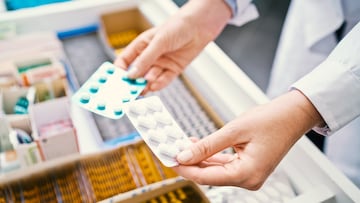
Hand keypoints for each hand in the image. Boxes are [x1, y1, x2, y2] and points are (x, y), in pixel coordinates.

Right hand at [114, 0, 231, 92]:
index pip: (125, 61)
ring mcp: (161, 63)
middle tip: (128, 92)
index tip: (117, 81)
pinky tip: (154, 86)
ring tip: (142, 90)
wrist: (200, 27)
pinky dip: (159, 84)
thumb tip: (131, 75)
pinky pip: (164, 80)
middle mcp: (150, 56)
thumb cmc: (177, 27)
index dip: (120, 71)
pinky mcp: (173, 69)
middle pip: (137, 73)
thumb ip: (145, 59)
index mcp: (141, 46)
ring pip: (150, 78)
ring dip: (145, 85)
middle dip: (132, 82)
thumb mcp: (158, 42)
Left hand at [173, 90, 323, 189]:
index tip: (170, 159)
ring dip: (199, 158)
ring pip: (215, 170)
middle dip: (190, 162)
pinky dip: (210, 156)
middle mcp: (249, 179)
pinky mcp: (248, 167)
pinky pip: (224, 165)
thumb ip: (207, 146)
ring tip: (182, 145)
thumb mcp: (234, 131)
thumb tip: (185, 155)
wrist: (292, 115)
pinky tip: (197, 146)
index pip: (206, 177)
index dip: (185, 168)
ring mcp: (249, 174)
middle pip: (210, 175)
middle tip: (172, 150)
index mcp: (247, 174)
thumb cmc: (272, 120)